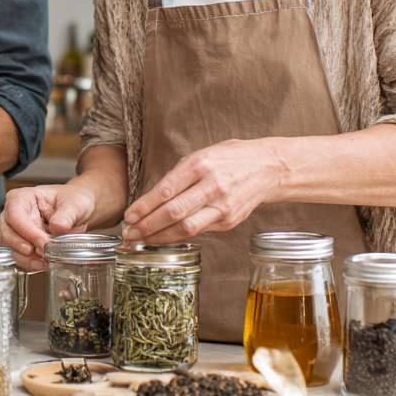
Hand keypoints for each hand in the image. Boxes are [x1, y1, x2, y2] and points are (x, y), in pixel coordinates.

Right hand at [0, 180, 97, 270]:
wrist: (78, 211)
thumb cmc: (72, 200)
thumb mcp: (74, 204)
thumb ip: (66, 216)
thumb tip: (56, 227)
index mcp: (23, 197)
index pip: (15, 214)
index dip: (27, 230)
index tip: (43, 241)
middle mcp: (14, 213)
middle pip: (7, 231)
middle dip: (23, 245)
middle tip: (44, 252)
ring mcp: (16, 229)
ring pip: (10, 246)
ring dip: (26, 257)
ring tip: (45, 260)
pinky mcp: (21, 244)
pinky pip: (18, 256)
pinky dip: (29, 262)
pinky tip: (43, 264)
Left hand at [123, 139, 280, 243]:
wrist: (267, 168)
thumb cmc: (229, 158)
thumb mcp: (200, 155)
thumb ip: (177, 176)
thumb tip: (150, 199)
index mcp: (200, 165)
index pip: (166, 191)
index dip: (144, 206)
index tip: (128, 215)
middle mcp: (212, 186)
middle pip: (174, 212)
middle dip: (147, 225)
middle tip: (129, 232)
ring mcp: (222, 206)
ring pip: (186, 228)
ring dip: (160, 236)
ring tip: (141, 239)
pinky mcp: (228, 221)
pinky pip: (198, 232)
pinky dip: (178, 236)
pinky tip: (164, 238)